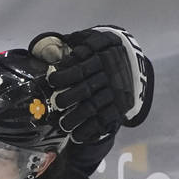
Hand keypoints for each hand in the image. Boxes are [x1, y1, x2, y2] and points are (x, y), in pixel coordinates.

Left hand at [29, 25, 153, 143]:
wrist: (133, 62)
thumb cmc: (102, 52)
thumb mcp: (92, 41)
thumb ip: (73, 43)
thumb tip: (46, 48)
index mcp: (100, 60)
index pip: (80, 70)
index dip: (63, 76)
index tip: (51, 81)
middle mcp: (108, 77)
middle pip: (85, 90)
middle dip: (68, 98)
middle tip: (56, 103)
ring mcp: (115, 93)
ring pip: (93, 107)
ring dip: (75, 118)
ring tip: (63, 125)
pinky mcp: (120, 106)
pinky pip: (104, 120)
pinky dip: (90, 130)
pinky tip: (77, 136)